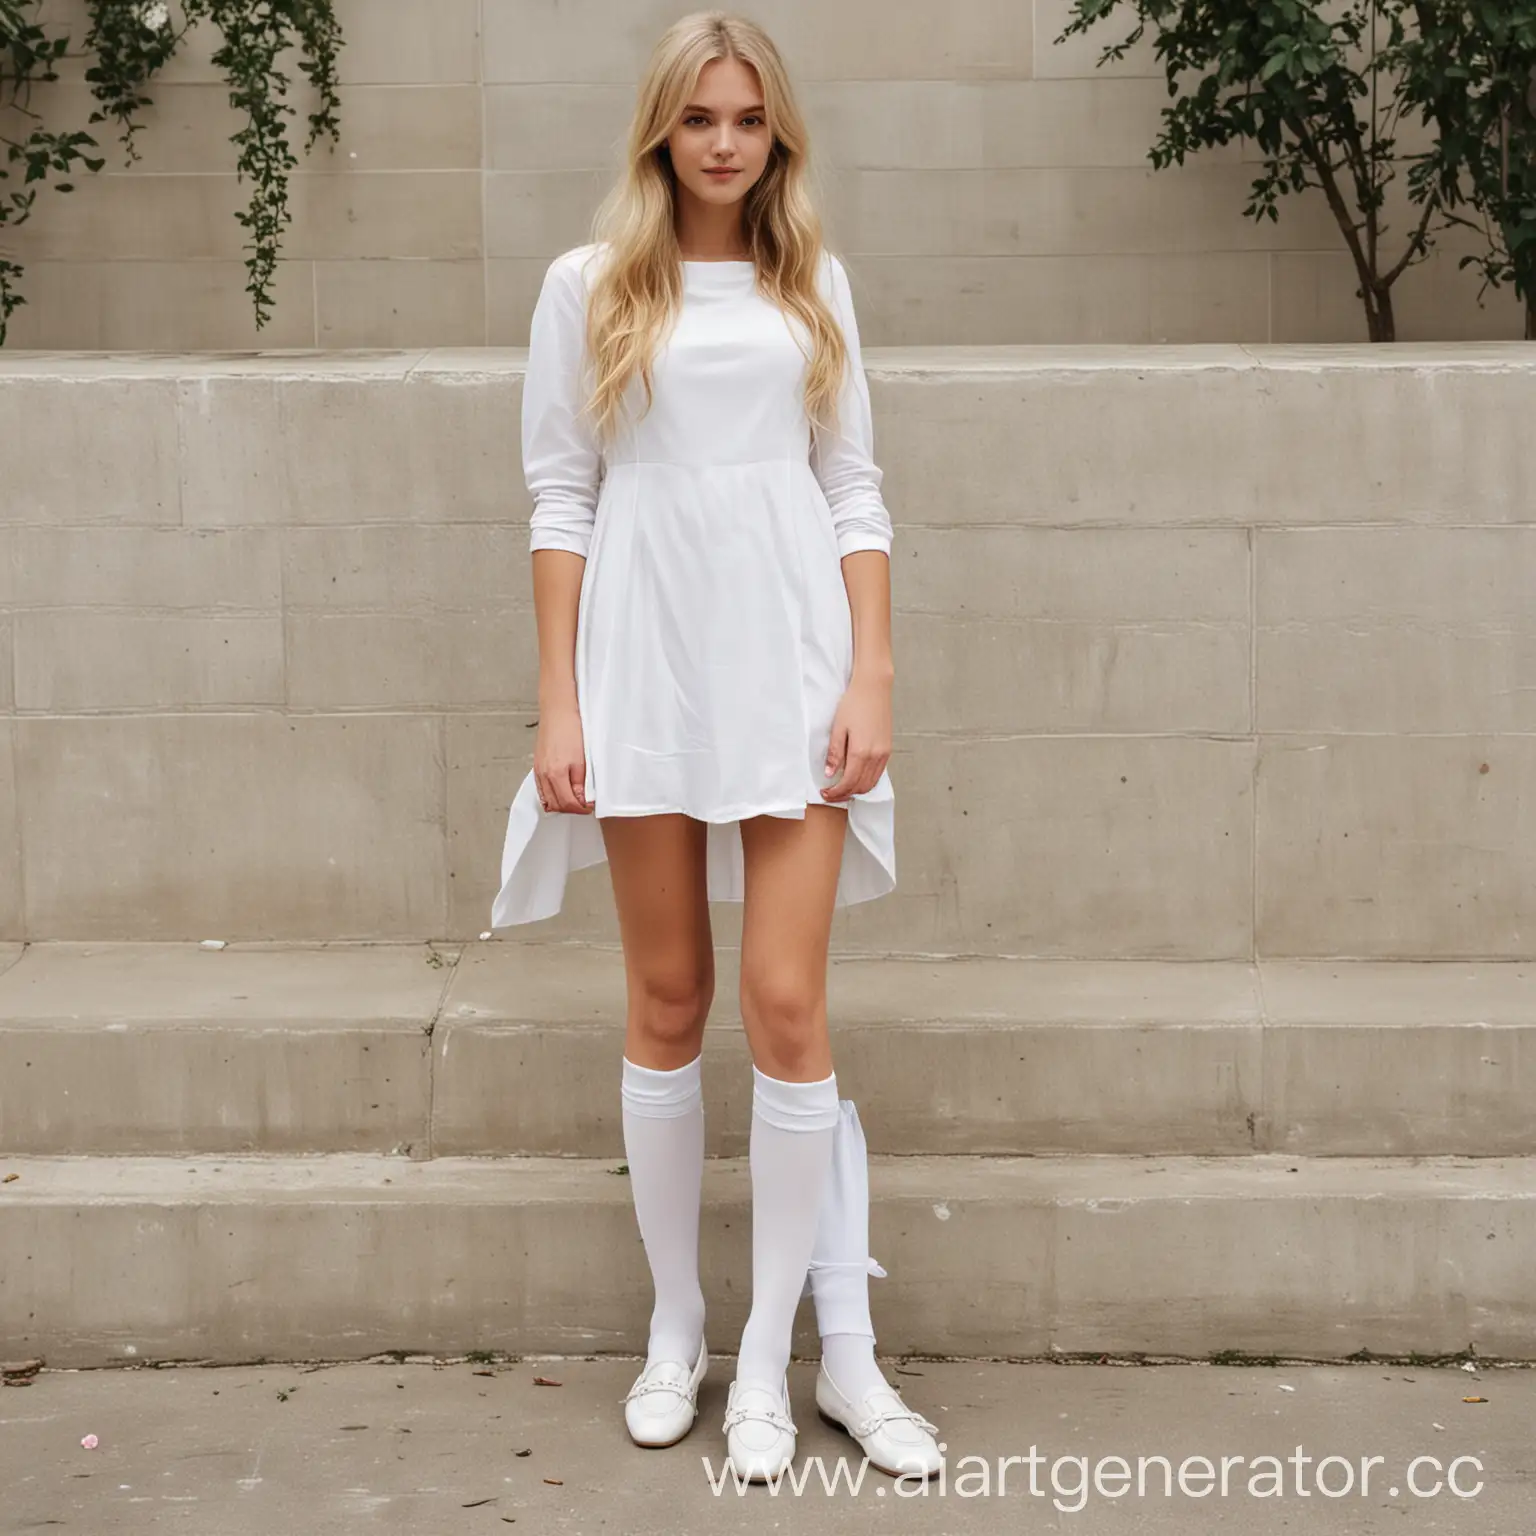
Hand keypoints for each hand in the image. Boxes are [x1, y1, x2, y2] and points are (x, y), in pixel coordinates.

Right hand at [533, 701, 594, 813]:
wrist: (558, 711)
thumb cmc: (571, 728)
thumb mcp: (583, 759)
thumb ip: (581, 782)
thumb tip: (582, 799)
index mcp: (556, 773)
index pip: (567, 803)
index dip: (580, 809)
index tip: (590, 807)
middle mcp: (543, 774)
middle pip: (555, 804)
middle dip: (570, 809)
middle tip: (584, 805)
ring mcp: (538, 770)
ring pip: (546, 799)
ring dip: (560, 804)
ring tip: (574, 800)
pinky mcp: (537, 765)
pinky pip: (541, 789)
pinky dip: (551, 796)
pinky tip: (560, 792)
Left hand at [821, 671, 891, 801]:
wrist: (874, 688)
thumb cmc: (854, 704)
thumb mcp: (838, 728)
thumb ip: (835, 753)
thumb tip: (830, 773)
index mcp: (861, 752)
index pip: (848, 783)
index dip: (836, 792)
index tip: (825, 793)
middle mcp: (875, 756)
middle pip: (861, 787)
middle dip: (845, 795)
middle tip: (831, 794)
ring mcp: (884, 754)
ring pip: (871, 783)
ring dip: (857, 790)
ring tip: (843, 788)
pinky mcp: (888, 749)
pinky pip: (878, 774)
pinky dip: (867, 781)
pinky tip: (856, 777)